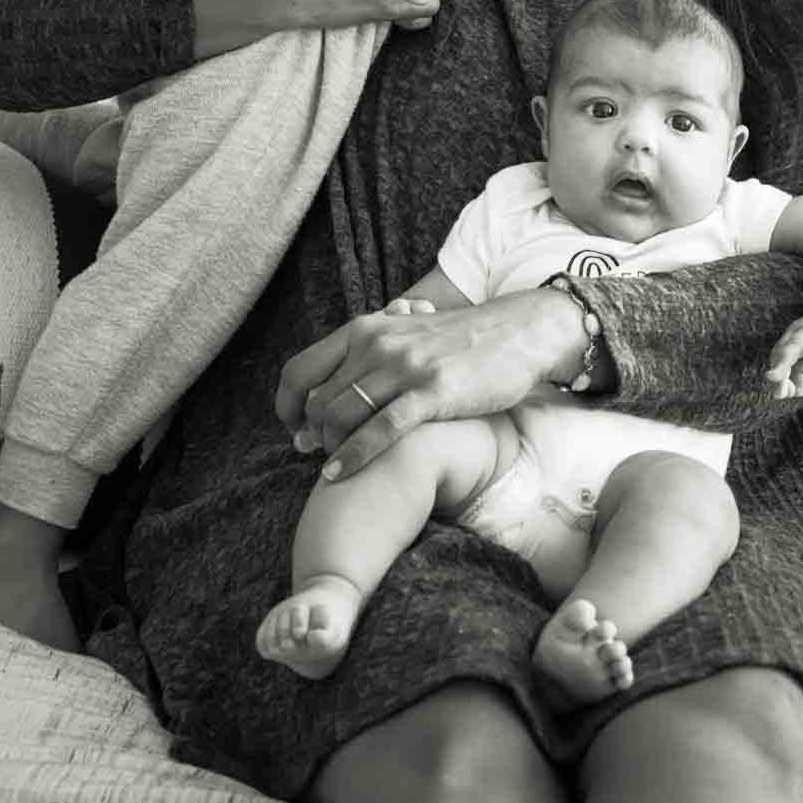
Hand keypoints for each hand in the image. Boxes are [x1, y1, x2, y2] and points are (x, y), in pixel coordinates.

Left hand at [275, 288, 579, 479]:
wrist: (517, 331)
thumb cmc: (458, 342)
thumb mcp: (404, 334)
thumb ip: (367, 357)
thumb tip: (330, 393)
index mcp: (365, 328)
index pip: (299, 370)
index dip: (285, 406)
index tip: (292, 429)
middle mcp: (376, 343)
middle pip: (316, 400)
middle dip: (309, 433)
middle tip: (315, 453)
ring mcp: (404, 367)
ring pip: (340, 414)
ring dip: (328, 447)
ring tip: (332, 465)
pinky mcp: (431, 392)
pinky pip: (380, 428)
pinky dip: (352, 454)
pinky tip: (338, 474)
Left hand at [765, 299, 802, 398]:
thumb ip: (802, 377)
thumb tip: (795, 393)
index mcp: (789, 344)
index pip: (778, 362)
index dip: (778, 379)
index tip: (780, 395)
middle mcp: (797, 335)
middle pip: (783, 351)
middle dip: (777, 366)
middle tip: (770, 378)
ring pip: (800, 344)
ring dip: (795, 357)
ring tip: (790, 376)